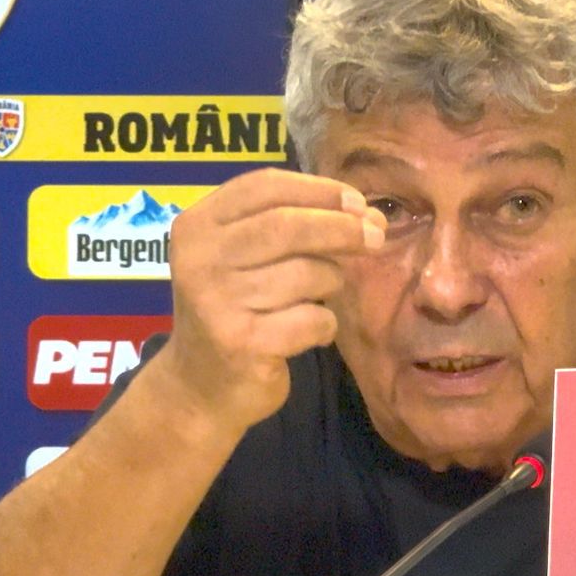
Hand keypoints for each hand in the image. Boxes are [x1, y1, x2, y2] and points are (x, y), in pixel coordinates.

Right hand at [149, 168, 385, 428]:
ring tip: (317, 298)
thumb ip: (298, 228)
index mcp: (198, 226)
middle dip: (342, 228)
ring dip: (330, 283)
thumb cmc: (236, 310)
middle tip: (376, 237)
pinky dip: (324, 325)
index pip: (264, 186)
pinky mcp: (241, 343)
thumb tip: (371, 217)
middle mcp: (200, 259)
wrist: (198, 388)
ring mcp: (217, 302)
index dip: (319, 190)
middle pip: (288, 225)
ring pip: (306, 273)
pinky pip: (312, 319)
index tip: (356, 202)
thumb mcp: (247, 258)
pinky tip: (309, 332)